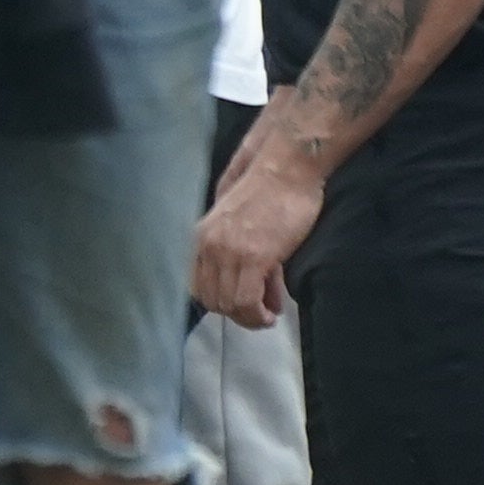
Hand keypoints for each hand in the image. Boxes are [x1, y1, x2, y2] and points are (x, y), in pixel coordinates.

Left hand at [191, 140, 322, 327]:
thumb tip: (261, 292)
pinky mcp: (253, 256)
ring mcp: (227, 251)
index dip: (221, 302)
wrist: (286, 167)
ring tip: (267, 314)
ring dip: (249, 317)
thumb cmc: (270, 191)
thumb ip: (242, 256)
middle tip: (259, 313)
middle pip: (210, 300)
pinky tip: (271, 313)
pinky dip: (258, 315)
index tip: (244, 305)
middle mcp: (207, 244)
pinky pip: (247, 301)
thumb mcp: (243, 224)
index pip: (197, 286)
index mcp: (201, 236)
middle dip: (235, 313)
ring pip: (228, 305)